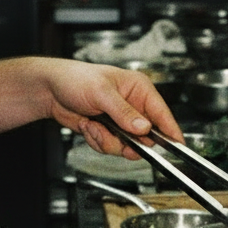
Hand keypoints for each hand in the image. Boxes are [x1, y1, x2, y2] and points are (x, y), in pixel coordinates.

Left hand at [31, 58, 183, 156]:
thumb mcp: (102, 93)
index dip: (170, 131)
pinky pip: (112, 147)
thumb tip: (143, 127)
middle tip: (114, 133)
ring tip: (93, 125)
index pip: (162, 113)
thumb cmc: (75, 79)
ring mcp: (121, 121)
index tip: (178, 146)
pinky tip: (88, 126)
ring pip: (127, 146)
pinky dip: (98, 141)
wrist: (50, 90)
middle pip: (145, 136)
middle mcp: (133, 106)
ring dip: (108, 140)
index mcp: (139, 89)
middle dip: (127, 140)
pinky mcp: (109, 131)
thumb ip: (124, 113)